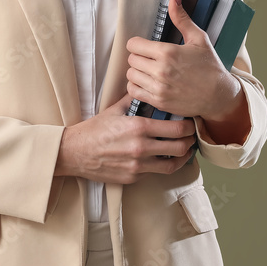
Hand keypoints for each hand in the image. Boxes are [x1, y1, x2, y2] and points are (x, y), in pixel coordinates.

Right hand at [54, 94, 196, 183]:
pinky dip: (161, 165)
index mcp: (138, 127)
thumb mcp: (114, 109)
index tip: (190, 123)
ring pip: (171, 165)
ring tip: (184, 151)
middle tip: (191, 137)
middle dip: (189, 142)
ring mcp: (138, 165)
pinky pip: (154, 172)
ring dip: (181, 158)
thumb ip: (134, 100)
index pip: (175, 128)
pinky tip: (162, 158)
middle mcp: (141, 148)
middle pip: (179, 148)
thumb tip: (146, 88)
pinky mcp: (133, 177)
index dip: (188, 126)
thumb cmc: (94, 130)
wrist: (75, 152)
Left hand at [125, 0, 235, 119]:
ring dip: (137, 72)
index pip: (133, 44)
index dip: (138, 43)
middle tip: (149, 58)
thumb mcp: (198, 38)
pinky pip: (133, 92)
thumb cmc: (210, 66)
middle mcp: (161, 71)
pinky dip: (136, 86)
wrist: (219, 96)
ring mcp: (158, 88)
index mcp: (168, 52)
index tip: (146, 46)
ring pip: (130, 75)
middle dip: (138, 57)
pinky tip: (147, 82)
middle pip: (131, 59)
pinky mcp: (158, 102)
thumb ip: (181, 17)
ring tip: (148, 70)